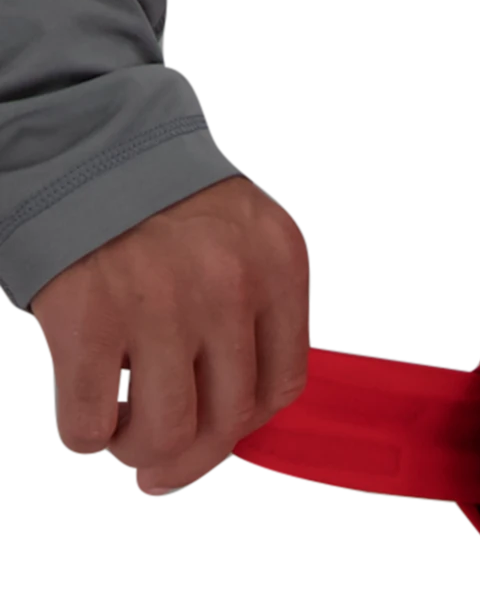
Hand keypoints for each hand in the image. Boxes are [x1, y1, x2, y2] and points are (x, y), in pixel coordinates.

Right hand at [30, 176, 311, 494]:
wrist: (73, 141)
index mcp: (274, 266)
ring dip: (142, 452)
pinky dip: (87, 438)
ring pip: (167, 431)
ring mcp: (158, 305)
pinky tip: (87, 426)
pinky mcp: (87, 318)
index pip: (281, 383)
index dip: (245, 424)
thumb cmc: (155, 196)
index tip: (217, 435)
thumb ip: (251, 311)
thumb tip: (233, 414)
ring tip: (125, 441)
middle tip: (162, 463)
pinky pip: (93, 419)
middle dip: (192, 456)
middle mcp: (226, 287)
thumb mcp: (236, 237)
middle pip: (228, 418)